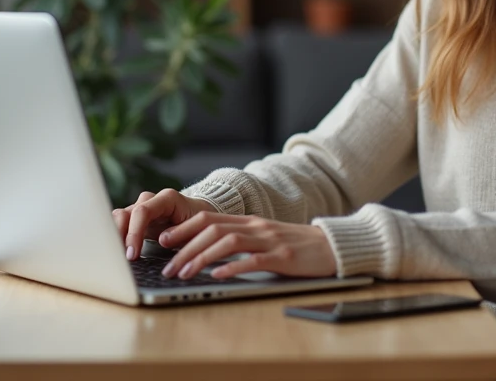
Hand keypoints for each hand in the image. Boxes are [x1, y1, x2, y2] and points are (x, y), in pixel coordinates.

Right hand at [113, 188, 216, 261]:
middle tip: (122, 258)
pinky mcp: (135, 221)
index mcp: (167, 199)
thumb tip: (161, 240)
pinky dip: (116, 239)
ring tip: (116, 257)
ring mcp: (140, 209)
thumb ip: (180, 232)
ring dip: (114, 237)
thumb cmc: (199, 224)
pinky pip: (119, 226)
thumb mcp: (195, 229)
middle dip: (120, 236)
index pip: (142, 211)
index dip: (134, 233)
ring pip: (118, 218)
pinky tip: (117, 254)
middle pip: (125, 213)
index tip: (132, 254)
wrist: (200, 217)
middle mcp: (150, 201)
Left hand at [157, 211, 337, 280]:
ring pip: (228, 242)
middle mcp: (256, 227)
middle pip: (212, 229)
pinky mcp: (283, 257)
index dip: (183, 228)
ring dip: (202, 258)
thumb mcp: (265, 238)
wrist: (332, 246)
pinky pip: (254, 260)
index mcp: (250, 222)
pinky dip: (233, 267)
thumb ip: (241, 240)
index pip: (208, 218)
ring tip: (185, 273)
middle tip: (168, 265)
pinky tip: (218, 276)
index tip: (163, 241)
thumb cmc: (297, 246)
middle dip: (185, 247)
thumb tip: (208, 253)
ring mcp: (270, 240)